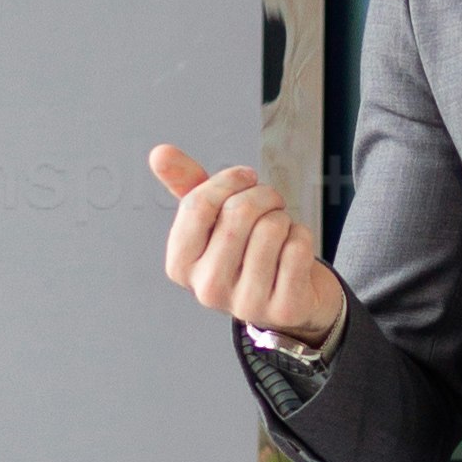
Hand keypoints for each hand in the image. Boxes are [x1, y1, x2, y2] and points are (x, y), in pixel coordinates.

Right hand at [152, 145, 342, 350]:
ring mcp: (245, 304)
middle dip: (262, 195)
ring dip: (283, 217)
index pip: (197, 206)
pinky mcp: (282, 309)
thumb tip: (159, 153)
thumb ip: (186, 185)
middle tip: (270, 202)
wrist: (284, 297)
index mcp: (180, 265)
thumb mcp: (213, 219)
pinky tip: (293, 252)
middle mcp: (207, 289)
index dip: (228, 180)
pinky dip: (302, 237)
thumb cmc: (245, 252)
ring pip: (271, 228)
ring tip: (279, 230)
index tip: (246, 177)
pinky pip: (297, 247)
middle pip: (238, 214)